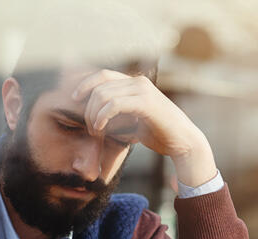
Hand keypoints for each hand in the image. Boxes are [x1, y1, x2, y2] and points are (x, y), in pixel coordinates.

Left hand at [72, 69, 217, 186]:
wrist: (183, 143)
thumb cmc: (159, 134)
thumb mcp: (134, 121)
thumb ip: (118, 113)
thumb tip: (97, 115)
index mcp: (135, 83)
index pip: (102, 76)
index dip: (85, 85)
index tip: (74, 100)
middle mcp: (138, 82)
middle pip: (100, 84)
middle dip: (88, 106)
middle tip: (89, 127)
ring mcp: (143, 90)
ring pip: (104, 94)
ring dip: (94, 114)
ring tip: (96, 131)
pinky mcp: (146, 103)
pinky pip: (114, 104)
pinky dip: (103, 116)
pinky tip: (101, 129)